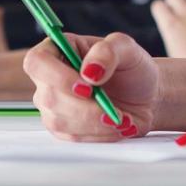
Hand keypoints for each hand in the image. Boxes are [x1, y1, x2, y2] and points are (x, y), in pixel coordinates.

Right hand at [23, 30, 157, 140]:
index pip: (37, 61)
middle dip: (84, 108)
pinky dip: (98, 135)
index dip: (57, 77)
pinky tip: (114, 126)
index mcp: (59, 49)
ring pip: (58, 121)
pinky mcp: (64, 128)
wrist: (147, 96)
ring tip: (120, 118)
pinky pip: (72, 137)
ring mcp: (54, 105)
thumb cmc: (133, 68)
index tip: (86, 87)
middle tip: (112, 110)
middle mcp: (51, 77)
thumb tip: (89, 70)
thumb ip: (108, 52)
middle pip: (48, 96)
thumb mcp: (127, 48)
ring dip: (93, 123)